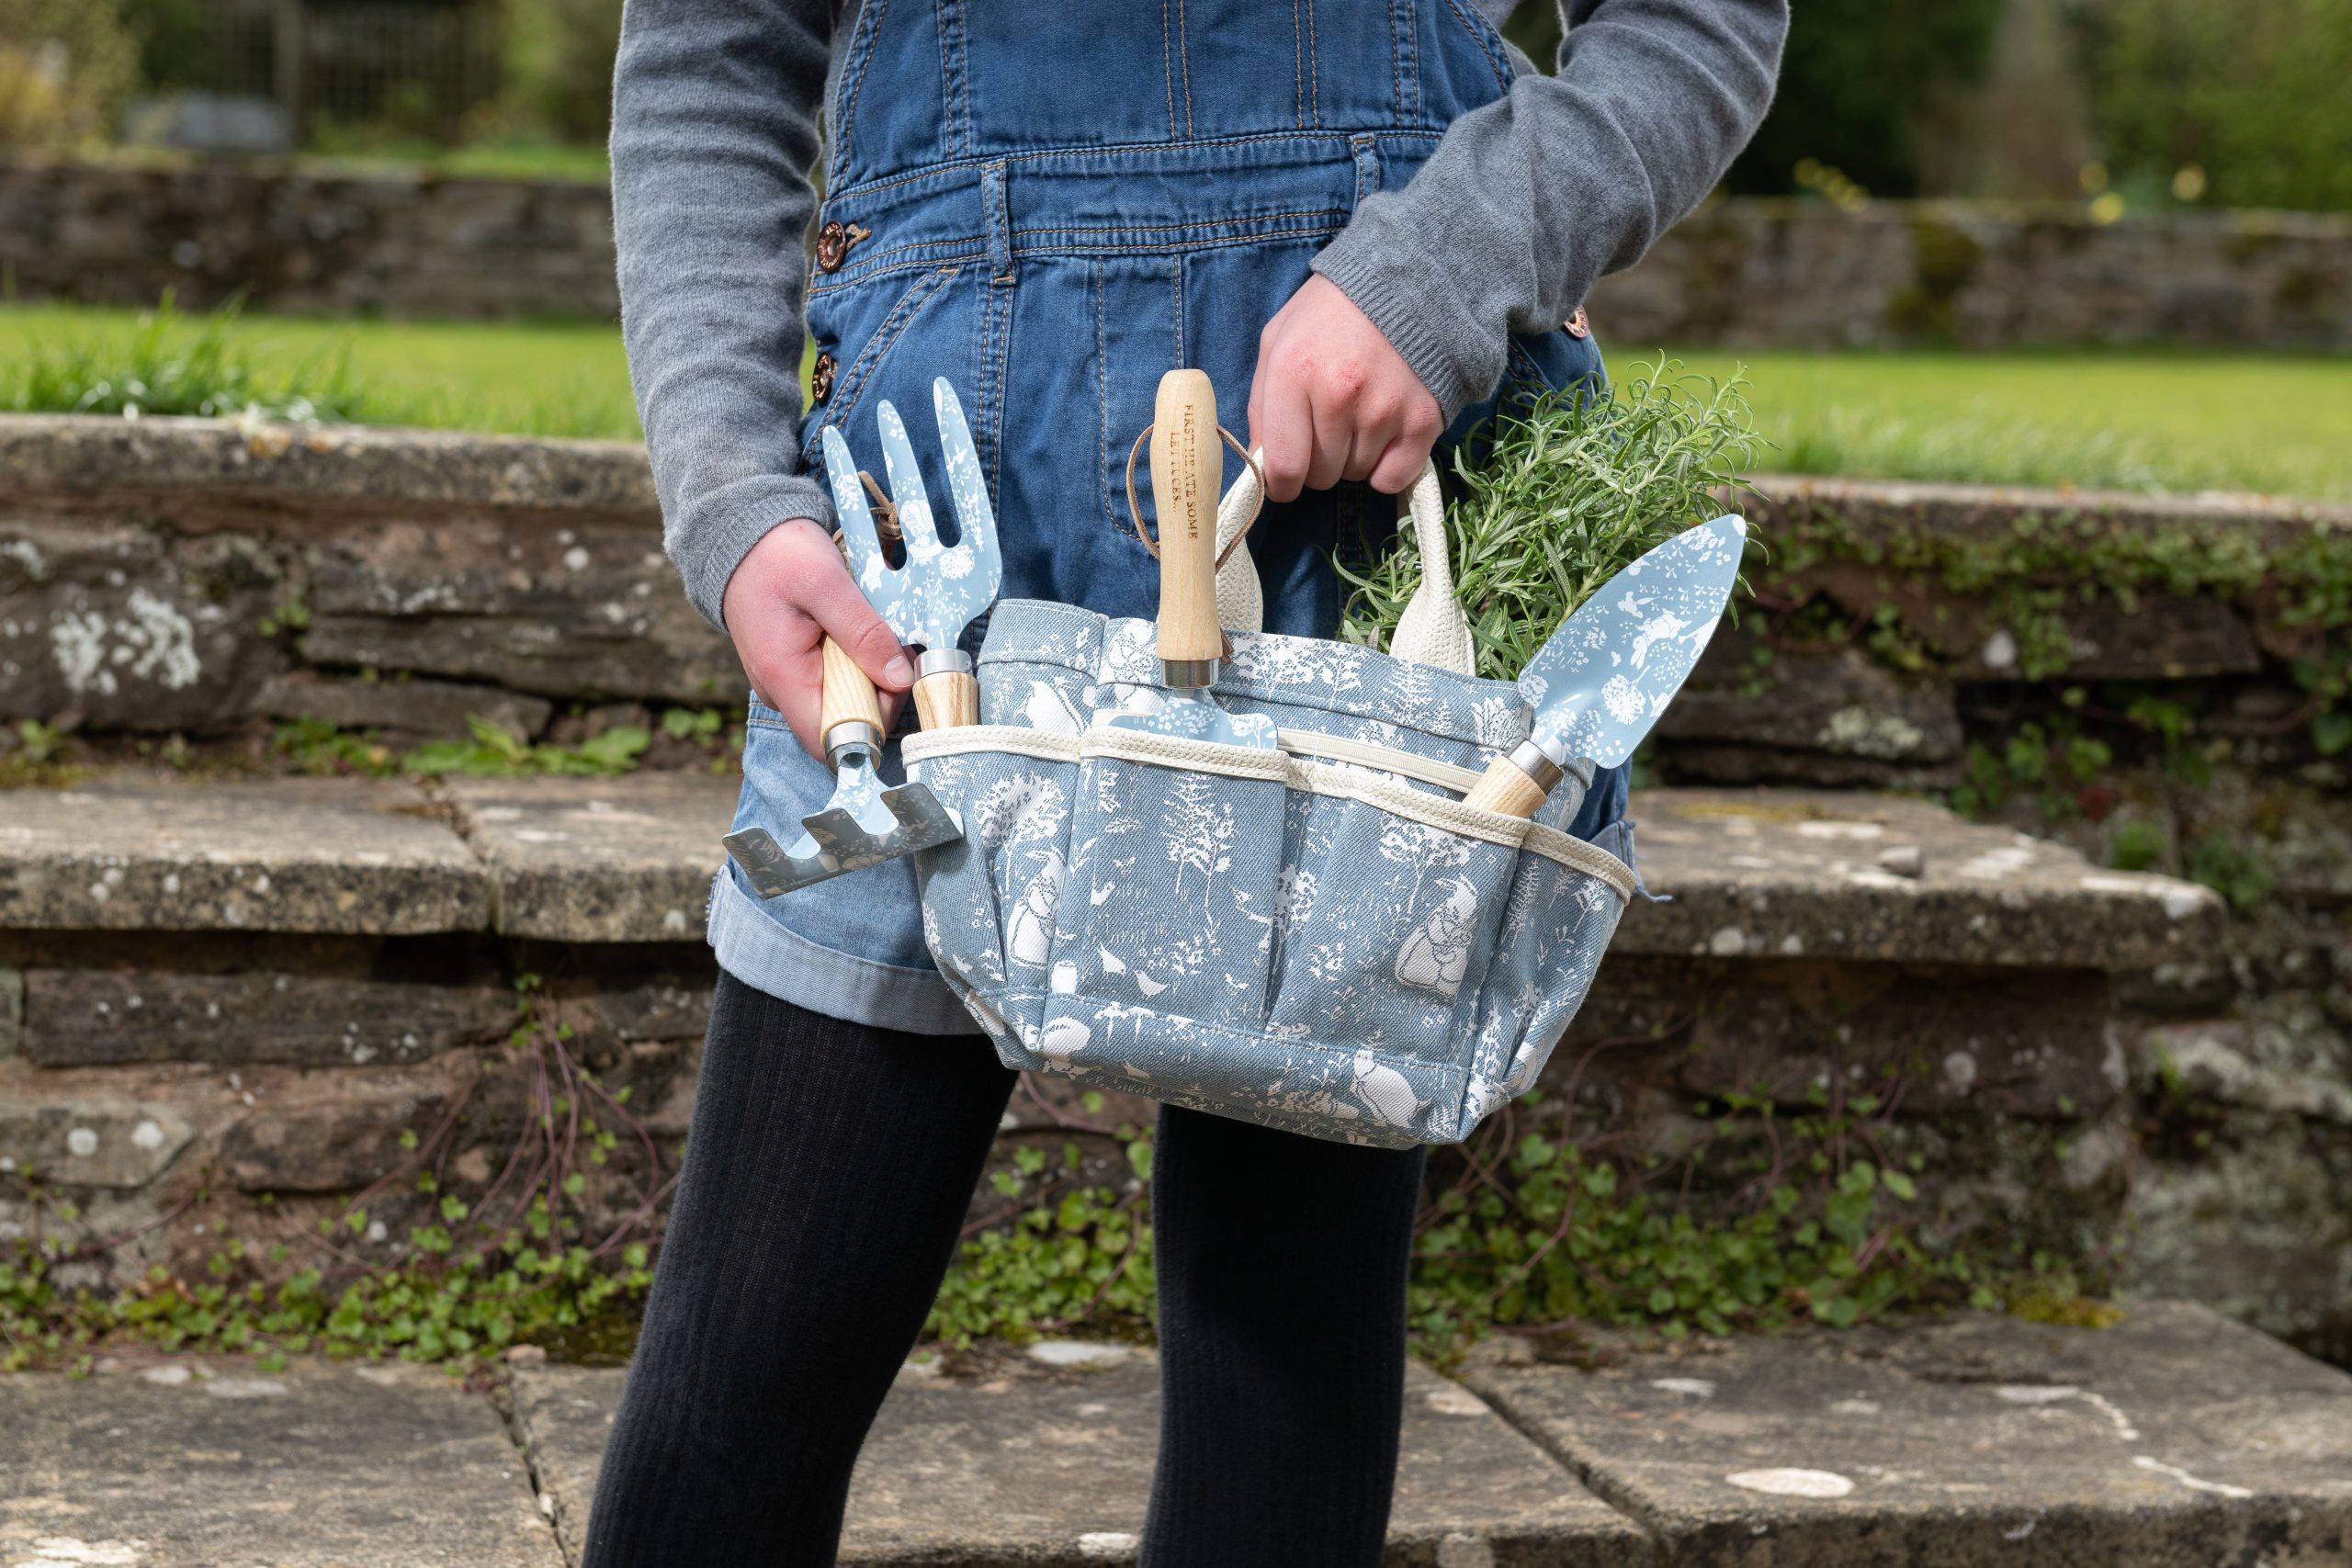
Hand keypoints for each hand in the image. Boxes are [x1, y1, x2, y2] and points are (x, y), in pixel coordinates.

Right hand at [722, 518, 913, 758]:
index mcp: (783, 677)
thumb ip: (863, 632)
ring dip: (871, 673)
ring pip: (846, 701)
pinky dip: (858, 661)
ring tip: (874, 631)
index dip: (872, 722)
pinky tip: (859, 631)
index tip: (894, 681)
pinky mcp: (797, 667)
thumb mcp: (826, 583)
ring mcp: (789, 681)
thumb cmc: (778, 554)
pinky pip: (838, 680)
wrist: (745, 534)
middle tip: (892, 645)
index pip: (831, 741)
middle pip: (845, 722)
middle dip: (880, 691)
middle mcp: (781, 689)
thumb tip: (900, 678)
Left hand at [1247, 274, 1442, 501]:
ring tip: (1359, 416)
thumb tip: (1262, 463)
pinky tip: (1383, 436)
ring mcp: (1385, 410)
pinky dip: (1386, 468)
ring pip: (1356, 476)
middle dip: (1317, 462)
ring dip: (1352, 458)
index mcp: (1295, 373)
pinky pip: (1393, 478)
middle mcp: (1340, 395)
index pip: (1284, 466)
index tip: (1284, 479)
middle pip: (1321, 476)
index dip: (1280, 485)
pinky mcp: (1422, 421)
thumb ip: (1261, 405)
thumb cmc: (1329, 315)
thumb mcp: (1277, 342)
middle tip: (1327, 427)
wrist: (1404, 284)